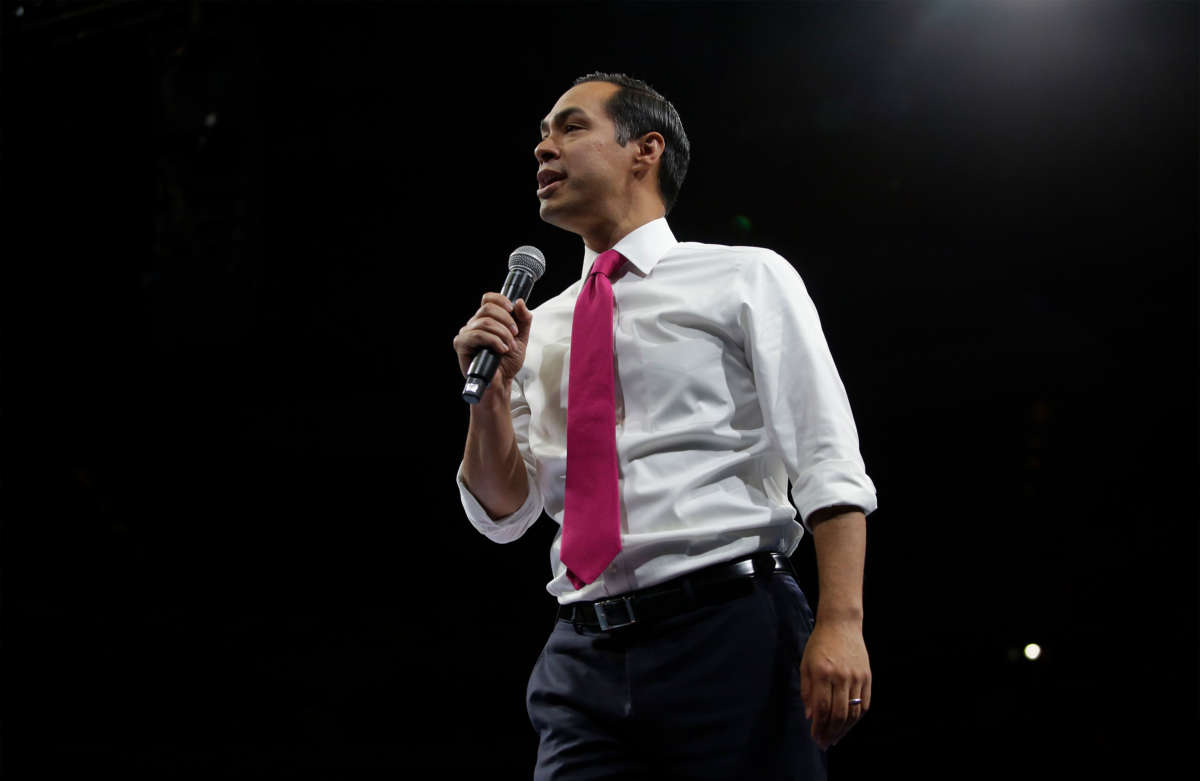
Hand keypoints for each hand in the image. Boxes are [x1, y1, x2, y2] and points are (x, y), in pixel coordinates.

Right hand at [453, 292, 533, 394]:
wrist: (502, 382)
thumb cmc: (508, 362)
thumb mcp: (521, 338)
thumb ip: (523, 320)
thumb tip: (520, 302)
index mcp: (486, 319)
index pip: (488, 299)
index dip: (501, 300)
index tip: (512, 309)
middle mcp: (474, 324)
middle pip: (488, 308)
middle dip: (506, 320)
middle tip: (514, 334)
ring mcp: (466, 334)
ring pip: (485, 322)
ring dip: (502, 334)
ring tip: (509, 347)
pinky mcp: (462, 345)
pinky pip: (477, 335)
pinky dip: (494, 341)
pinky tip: (501, 350)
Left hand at [799, 618, 871, 750]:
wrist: (841, 624)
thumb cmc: (819, 644)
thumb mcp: (806, 664)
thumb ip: (807, 691)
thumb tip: (810, 717)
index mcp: (823, 673)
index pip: (822, 708)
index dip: (818, 727)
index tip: (815, 738)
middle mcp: (841, 677)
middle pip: (838, 714)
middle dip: (830, 733)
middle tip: (824, 743)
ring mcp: (856, 677)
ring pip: (853, 712)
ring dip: (844, 730)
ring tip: (835, 738)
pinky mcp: (867, 677)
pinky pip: (864, 705)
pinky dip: (856, 719)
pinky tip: (848, 726)